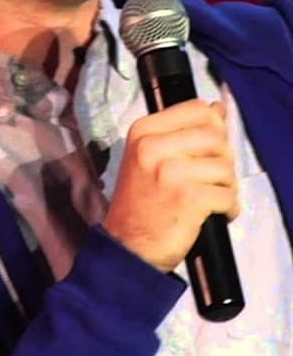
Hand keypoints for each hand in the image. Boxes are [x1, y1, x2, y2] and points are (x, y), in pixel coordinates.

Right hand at [103, 99, 238, 273]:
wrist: (127, 247)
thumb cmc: (141, 202)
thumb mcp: (151, 157)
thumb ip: (183, 131)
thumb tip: (217, 108)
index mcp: (143, 131)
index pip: (197, 109)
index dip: (212, 126)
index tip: (207, 148)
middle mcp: (153, 146)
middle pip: (215, 135)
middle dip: (222, 158)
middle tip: (210, 178)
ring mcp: (170, 172)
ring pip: (225, 166)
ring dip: (226, 186)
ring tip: (210, 198)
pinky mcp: (188, 198)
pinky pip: (228, 194)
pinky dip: (228, 208)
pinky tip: (215, 213)